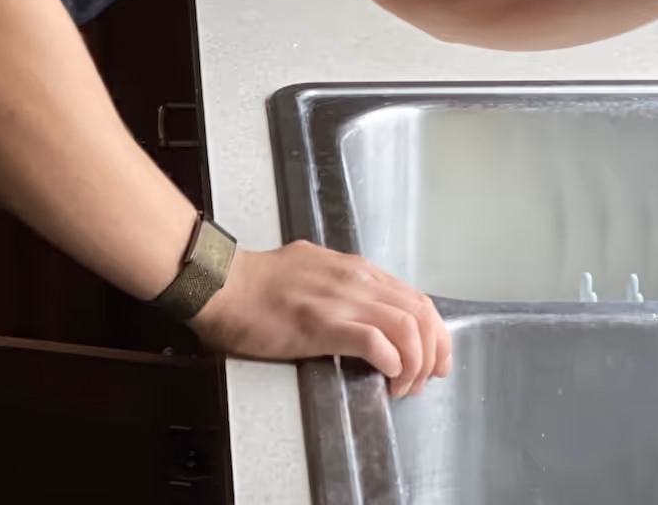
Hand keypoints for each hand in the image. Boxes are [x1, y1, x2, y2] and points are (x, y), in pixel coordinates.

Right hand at [190, 240, 450, 396]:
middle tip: (426, 379)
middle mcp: (356, 280)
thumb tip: (363, 313)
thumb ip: (343, 288)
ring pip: (407, 327)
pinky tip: (386, 376)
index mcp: (355, 270)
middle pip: (420, 312)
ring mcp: (340, 300)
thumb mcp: (314, 271)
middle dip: (433, 351)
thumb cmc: (257, 282)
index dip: (434, 332)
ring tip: (403, 386)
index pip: (415, 297)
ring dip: (414, 363)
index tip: (435, 357)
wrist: (222, 284)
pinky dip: (391, 362)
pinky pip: (375, 342)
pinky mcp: (322, 324)